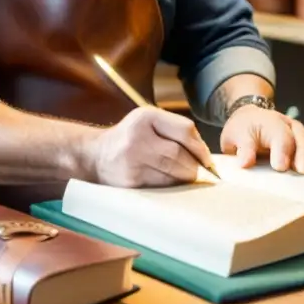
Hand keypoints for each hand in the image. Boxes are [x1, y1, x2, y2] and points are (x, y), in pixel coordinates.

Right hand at [85, 106, 213, 186]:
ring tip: (187, 178)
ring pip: (173, 173)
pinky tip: (173, 184)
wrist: (95, 156)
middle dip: (195, 167)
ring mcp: (132, 161)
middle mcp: (137, 137)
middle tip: (200, 173)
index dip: (201, 148)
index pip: (185, 130)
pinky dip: (173, 186)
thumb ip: (176, 129)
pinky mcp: (130, 182)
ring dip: (186, 178)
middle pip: (180, 155)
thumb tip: (205, 154)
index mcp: (145, 117)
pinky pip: (162, 186)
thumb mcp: (149, 121)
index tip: (207, 160)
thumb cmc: (130, 137)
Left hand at [220, 105, 303, 174]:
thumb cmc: (242, 130)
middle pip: (301, 137)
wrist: (250, 119)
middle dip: (303, 154)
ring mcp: (299, 132)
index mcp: (270, 121)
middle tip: (302, 171)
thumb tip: (245, 163)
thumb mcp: (235, 135)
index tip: (279, 167)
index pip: (280, 134)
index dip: (281, 150)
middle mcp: (288, 124)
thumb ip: (243, 147)